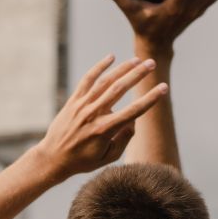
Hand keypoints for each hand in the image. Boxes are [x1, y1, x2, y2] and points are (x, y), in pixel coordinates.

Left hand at [35, 55, 167, 179]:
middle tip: (152, 63)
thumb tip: (134, 121)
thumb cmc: (84, 160)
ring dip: (122, 68)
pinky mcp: (73, 101)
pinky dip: (99, 67)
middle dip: (137, 75)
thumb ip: (124, 139)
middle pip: (119, 89)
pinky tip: (111, 57)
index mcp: (105, 130)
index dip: (150, 99)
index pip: (133, 111)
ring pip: (105, 81)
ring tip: (137, 60)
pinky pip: (87, 80)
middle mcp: (94, 114)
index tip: (164, 88)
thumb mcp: (108, 158)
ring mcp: (82, 105)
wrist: (53, 158)